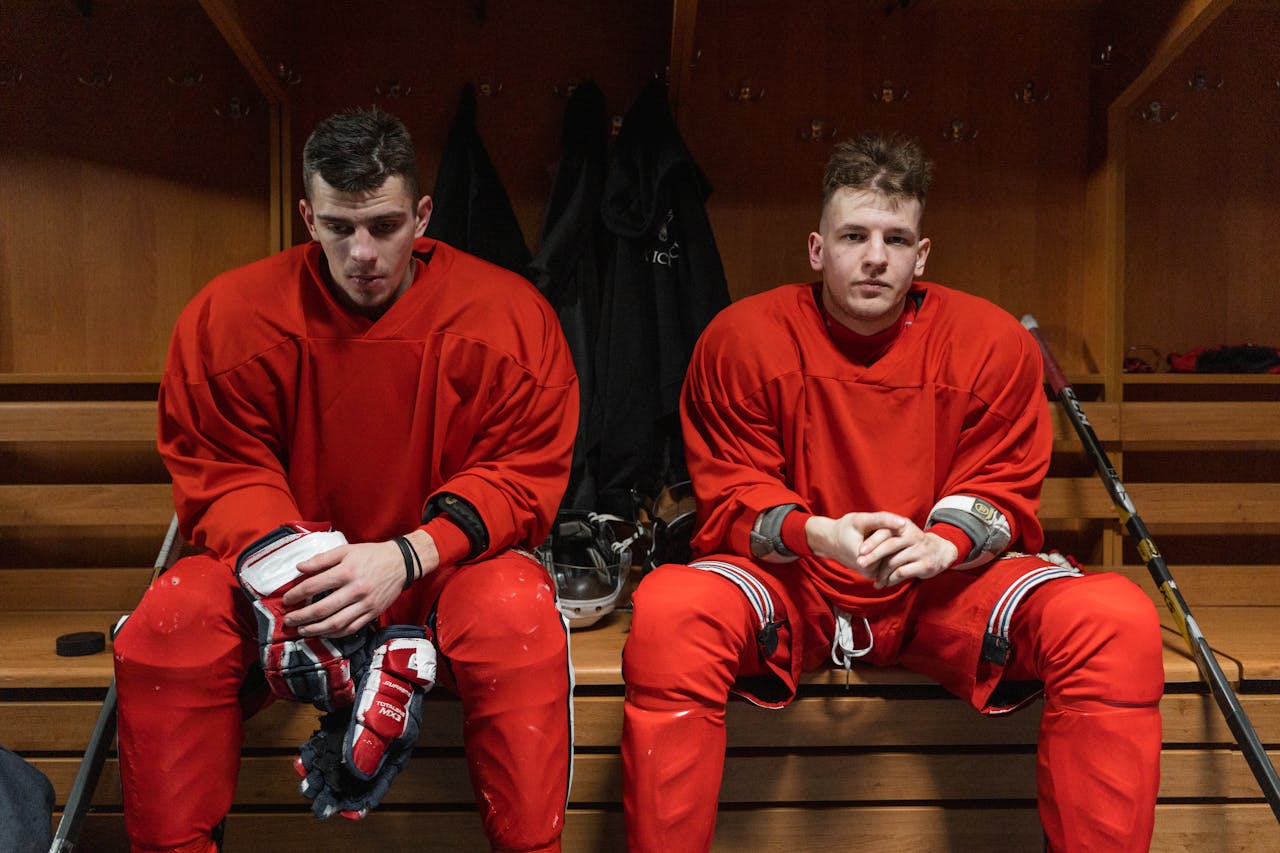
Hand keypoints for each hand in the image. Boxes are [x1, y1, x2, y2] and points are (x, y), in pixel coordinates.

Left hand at [283, 531, 439, 637]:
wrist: (401, 563)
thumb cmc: (371, 555)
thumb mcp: (346, 550)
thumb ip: (321, 559)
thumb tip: (299, 568)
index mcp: (346, 571)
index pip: (313, 586)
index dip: (296, 594)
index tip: (287, 599)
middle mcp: (355, 590)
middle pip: (321, 609)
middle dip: (301, 617)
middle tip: (289, 620)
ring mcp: (365, 604)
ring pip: (335, 623)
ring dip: (315, 630)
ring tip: (302, 630)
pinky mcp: (372, 613)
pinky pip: (350, 629)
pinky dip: (335, 634)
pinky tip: (324, 633)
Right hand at [805, 511, 957, 588]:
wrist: (829, 541)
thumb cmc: (843, 528)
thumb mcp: (860, 520)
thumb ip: (882, 520)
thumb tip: (904, 523)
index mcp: (865, 558)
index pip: (891, 548)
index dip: (901, 537)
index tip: (910, 527)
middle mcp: (869, 570)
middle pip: (894, 556)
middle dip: (903, 545)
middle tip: (913, 533)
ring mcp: (871, 573)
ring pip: (892, 560)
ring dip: (898, 550)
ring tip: (907, 539)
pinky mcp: (873, 572)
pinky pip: (887, 562)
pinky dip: (892, 553)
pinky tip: (897, 545)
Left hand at [857, 515, 958, 588]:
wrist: (940, 551)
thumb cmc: (912, 544)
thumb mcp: (902, 534)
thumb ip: (886, 537)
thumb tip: (861, 549)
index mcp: (905, 526)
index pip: (886, 531)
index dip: (872, 541)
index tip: (860, 551)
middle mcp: (913, 536)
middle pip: (889, 545)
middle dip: (873, 556)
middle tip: (860, 564)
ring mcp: (920, 550)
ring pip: (894, 561)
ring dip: (881, 572)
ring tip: (874, 580)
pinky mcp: (925, 564)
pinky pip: (902, 572)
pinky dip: (891, 579)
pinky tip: (886, 583)